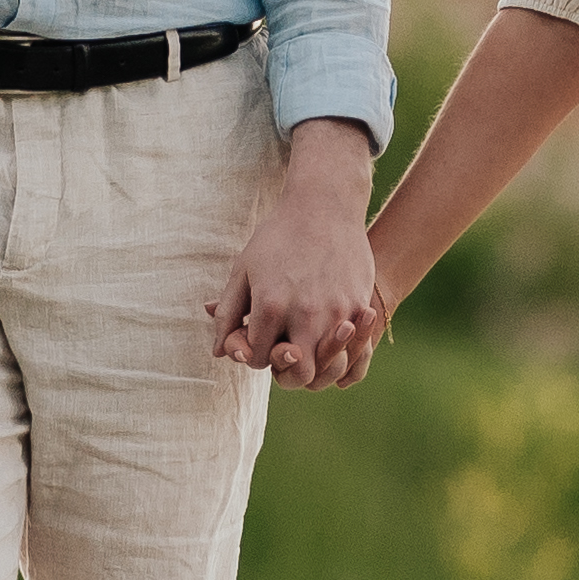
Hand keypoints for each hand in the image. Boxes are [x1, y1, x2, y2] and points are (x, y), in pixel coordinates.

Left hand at [215, 125, 386, 386]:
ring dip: (316, 361)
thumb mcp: (244, 270)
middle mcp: (304, 314)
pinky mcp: (359, 305)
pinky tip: (330, 335)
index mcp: (269, 306)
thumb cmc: (278, 237)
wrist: (324, 205)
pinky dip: (342, 349)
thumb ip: (228, 313)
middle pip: (297, 373)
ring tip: (307, 343)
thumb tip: (219, 353)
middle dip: (287, 368)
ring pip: (328, 366)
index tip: (259, 338)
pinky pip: (353, 348)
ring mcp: (336, 312)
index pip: (258, 358)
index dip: (255, 354)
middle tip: (284, 350)